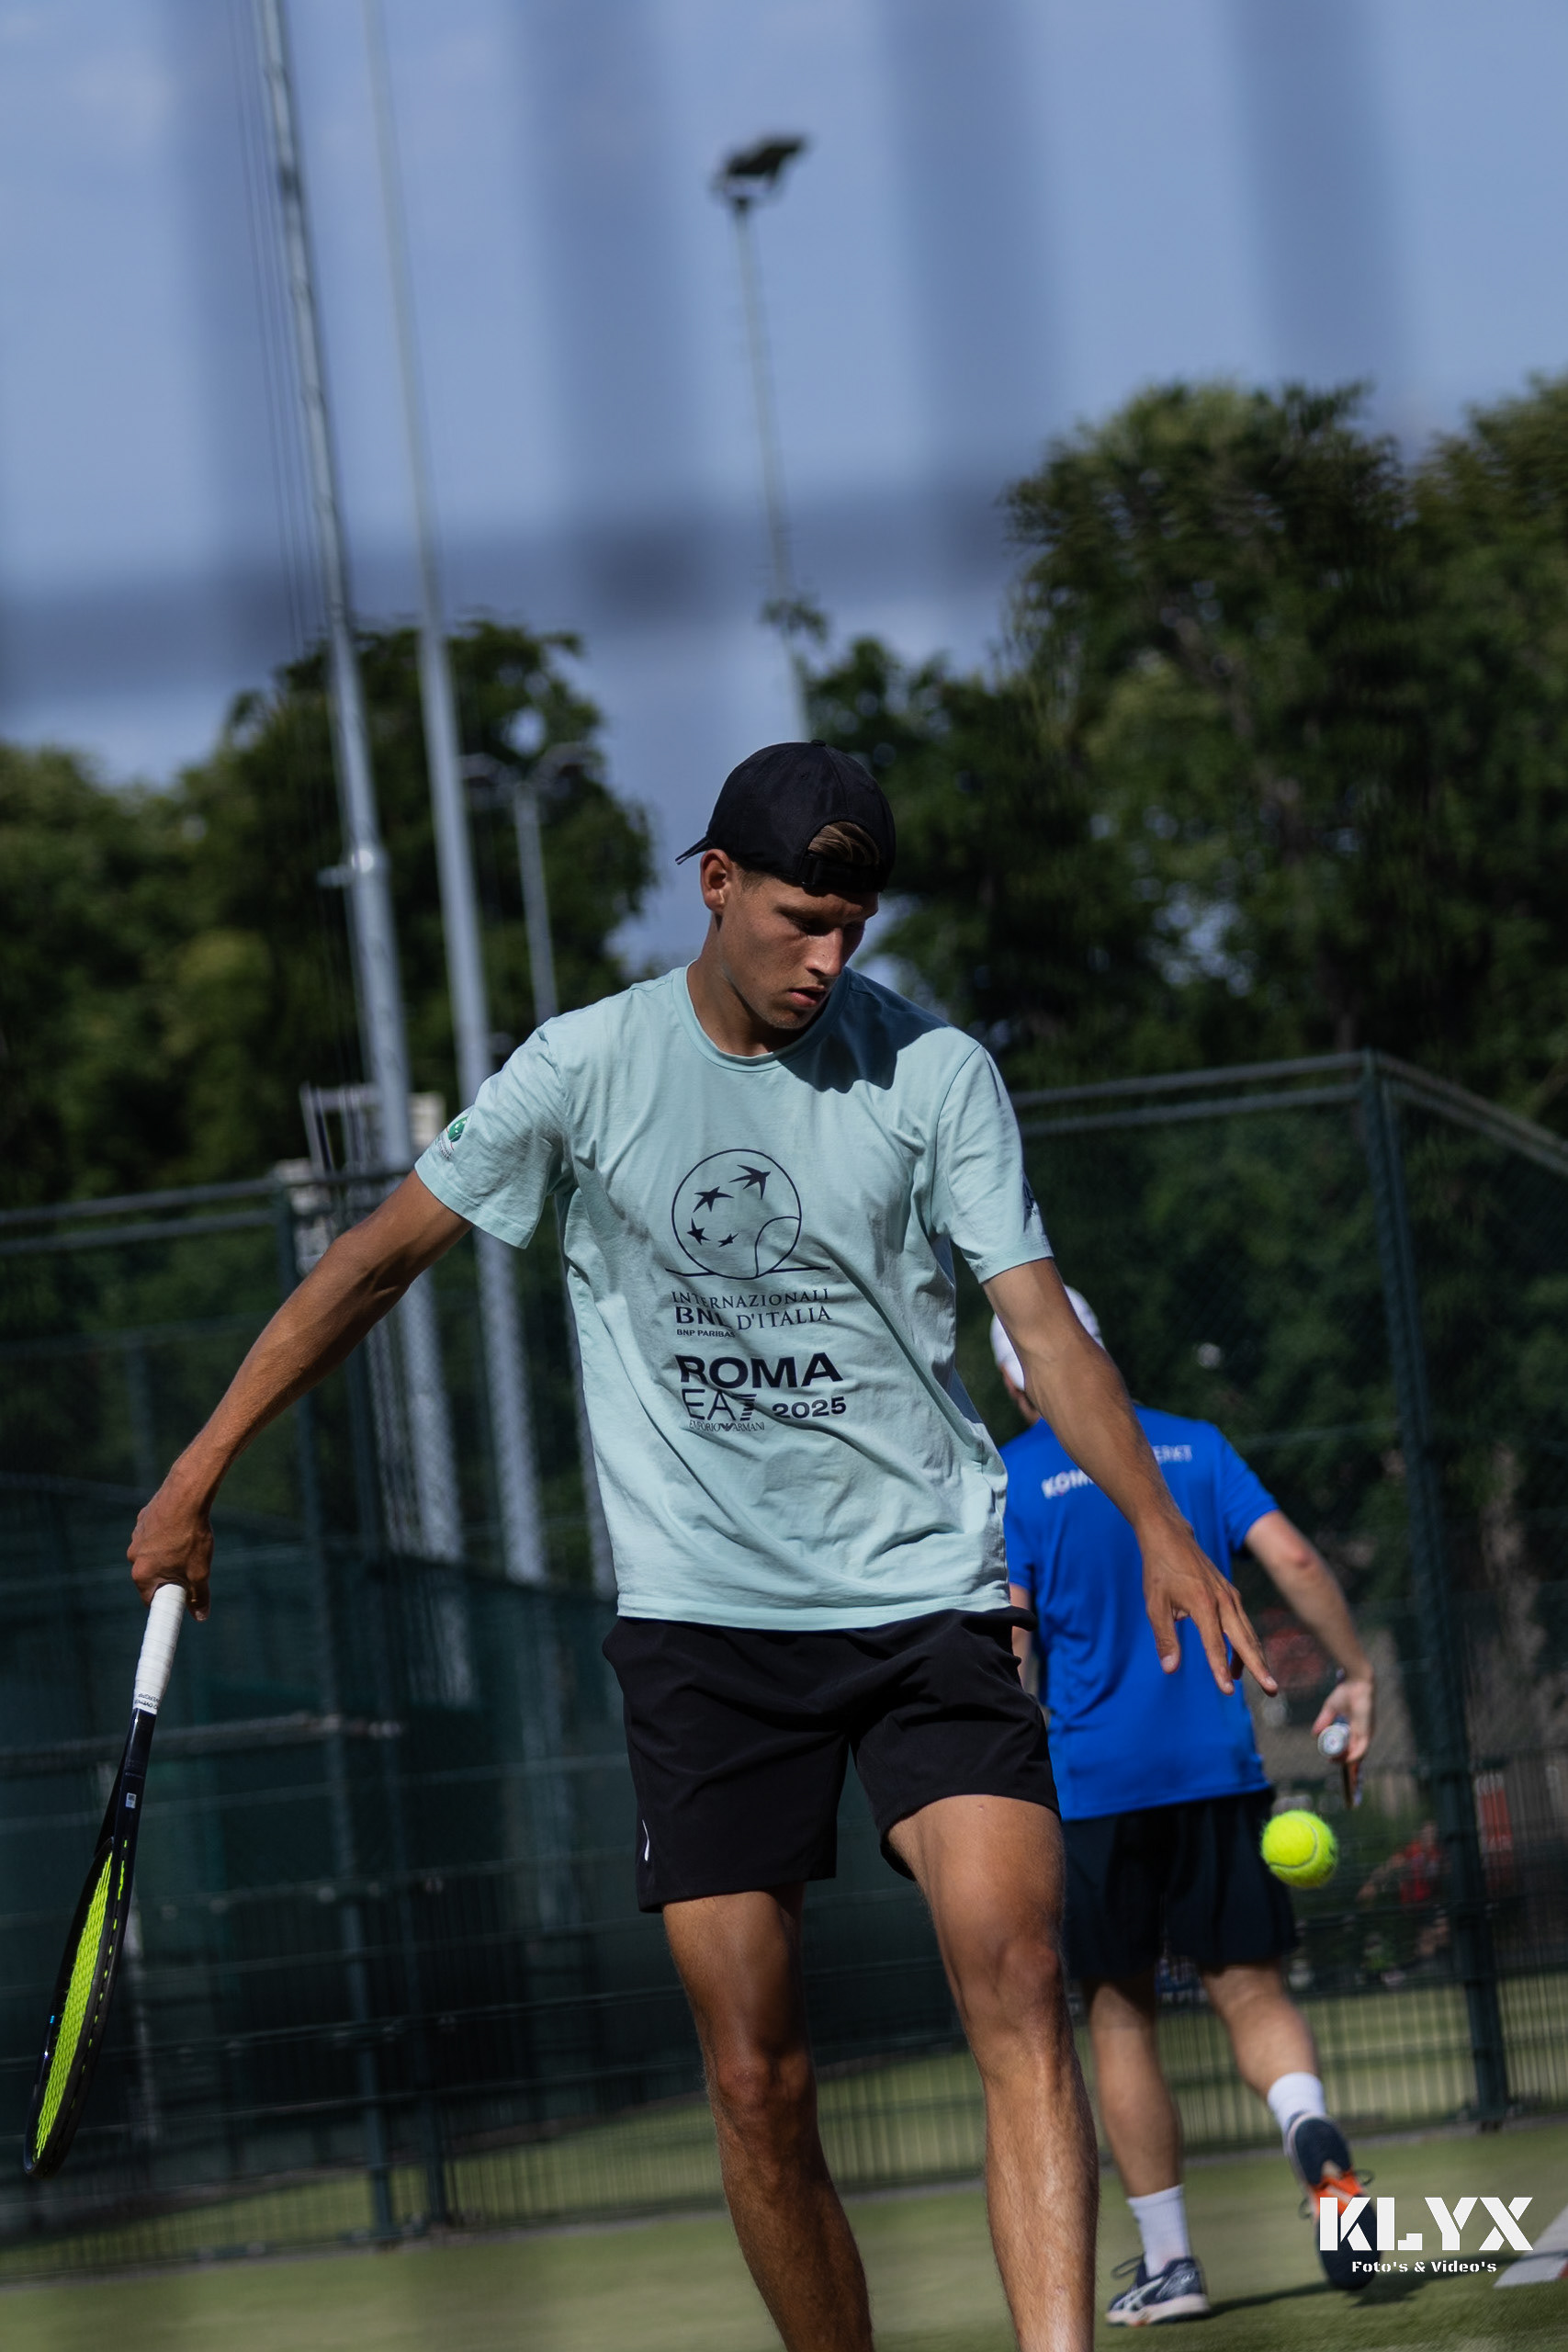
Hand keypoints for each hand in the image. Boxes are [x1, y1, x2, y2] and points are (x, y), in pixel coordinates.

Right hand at [128, 1469, 214, 1621]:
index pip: (151, 1599)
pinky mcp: (142, 1520)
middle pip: (152, 1576)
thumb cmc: (191, 1536)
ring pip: (153, 1554)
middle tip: (190, 1568)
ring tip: (188, 1544)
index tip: (178, 1602)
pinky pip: (154, 1535)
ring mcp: (136, 1537)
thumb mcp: (199, 1572)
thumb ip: (199, 1597)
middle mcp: (133, 1556)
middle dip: (170, 1576)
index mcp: (142, 1574)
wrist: (186, 1496)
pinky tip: (182, 1528)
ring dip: (168, 1555)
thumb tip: (201, 1617)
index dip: (167, 1602)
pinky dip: (166, 1536)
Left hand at [1141, 1520, 1276, 1697]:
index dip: (1220, 1669)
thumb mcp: (1155, 1605)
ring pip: (1249, 1632)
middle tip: (1273, 1691)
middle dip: (1259, 1668)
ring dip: (1256, 1658)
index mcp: (1203, 1603)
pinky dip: (1246, 1643)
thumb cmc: (1160, 1571)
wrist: (1170, 1536)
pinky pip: (1243, 1623)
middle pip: (1245, 1640)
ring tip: (1263, 1683)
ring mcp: (1230, 1596)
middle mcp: (1223, 1600)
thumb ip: (1165, 1638)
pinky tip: (1239, 1660)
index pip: (1215, 1644)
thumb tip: (1170, 1669)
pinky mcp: (1230, 1594)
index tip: (1228, 1691)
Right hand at [1313, 1672, 1374, 1763]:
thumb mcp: (1330, 1709)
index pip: (1350, 1746)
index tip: (1328, 1755)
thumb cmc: (1345, 1693)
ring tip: (1333, 1759)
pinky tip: (1342, 1759)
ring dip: (1345, 1760)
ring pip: (1357, 1754)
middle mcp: (1362, 1732)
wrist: (1356, 1683)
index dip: (1340, 1753)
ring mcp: (1366, 1733)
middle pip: (1353, 1752)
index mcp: (1356, 1727)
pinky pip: (1361, 1751)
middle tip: (1329, 1758)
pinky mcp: (1367, 1732)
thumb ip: (1323, 1721)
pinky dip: (1352, 1757)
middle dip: (1341, 1759)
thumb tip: (1314, 1735)